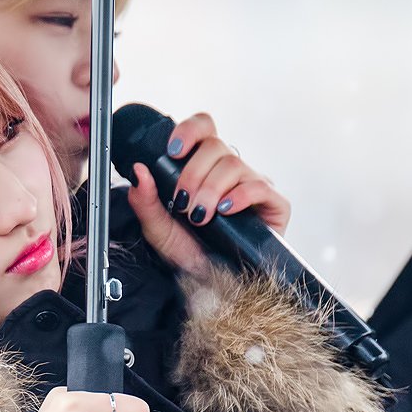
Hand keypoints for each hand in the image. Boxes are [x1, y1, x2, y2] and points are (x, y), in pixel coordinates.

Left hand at [125, 112, 290, 274]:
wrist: (211, 283)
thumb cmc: (188, 251)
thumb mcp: (157, 228)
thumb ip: (145, 200)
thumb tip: (139, 171)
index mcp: (203, 166)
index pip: (203, 128)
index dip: (189, 130)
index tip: (172, 151)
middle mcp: (229, 170)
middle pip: (215, 146)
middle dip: (193, 174)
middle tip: (182, 203)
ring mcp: (252, 185)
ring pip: (233, 164)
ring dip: (211, 189)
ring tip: (200, 216)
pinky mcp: (273, 204)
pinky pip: (260, 186)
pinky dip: (239, 196)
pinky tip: (224, 211)